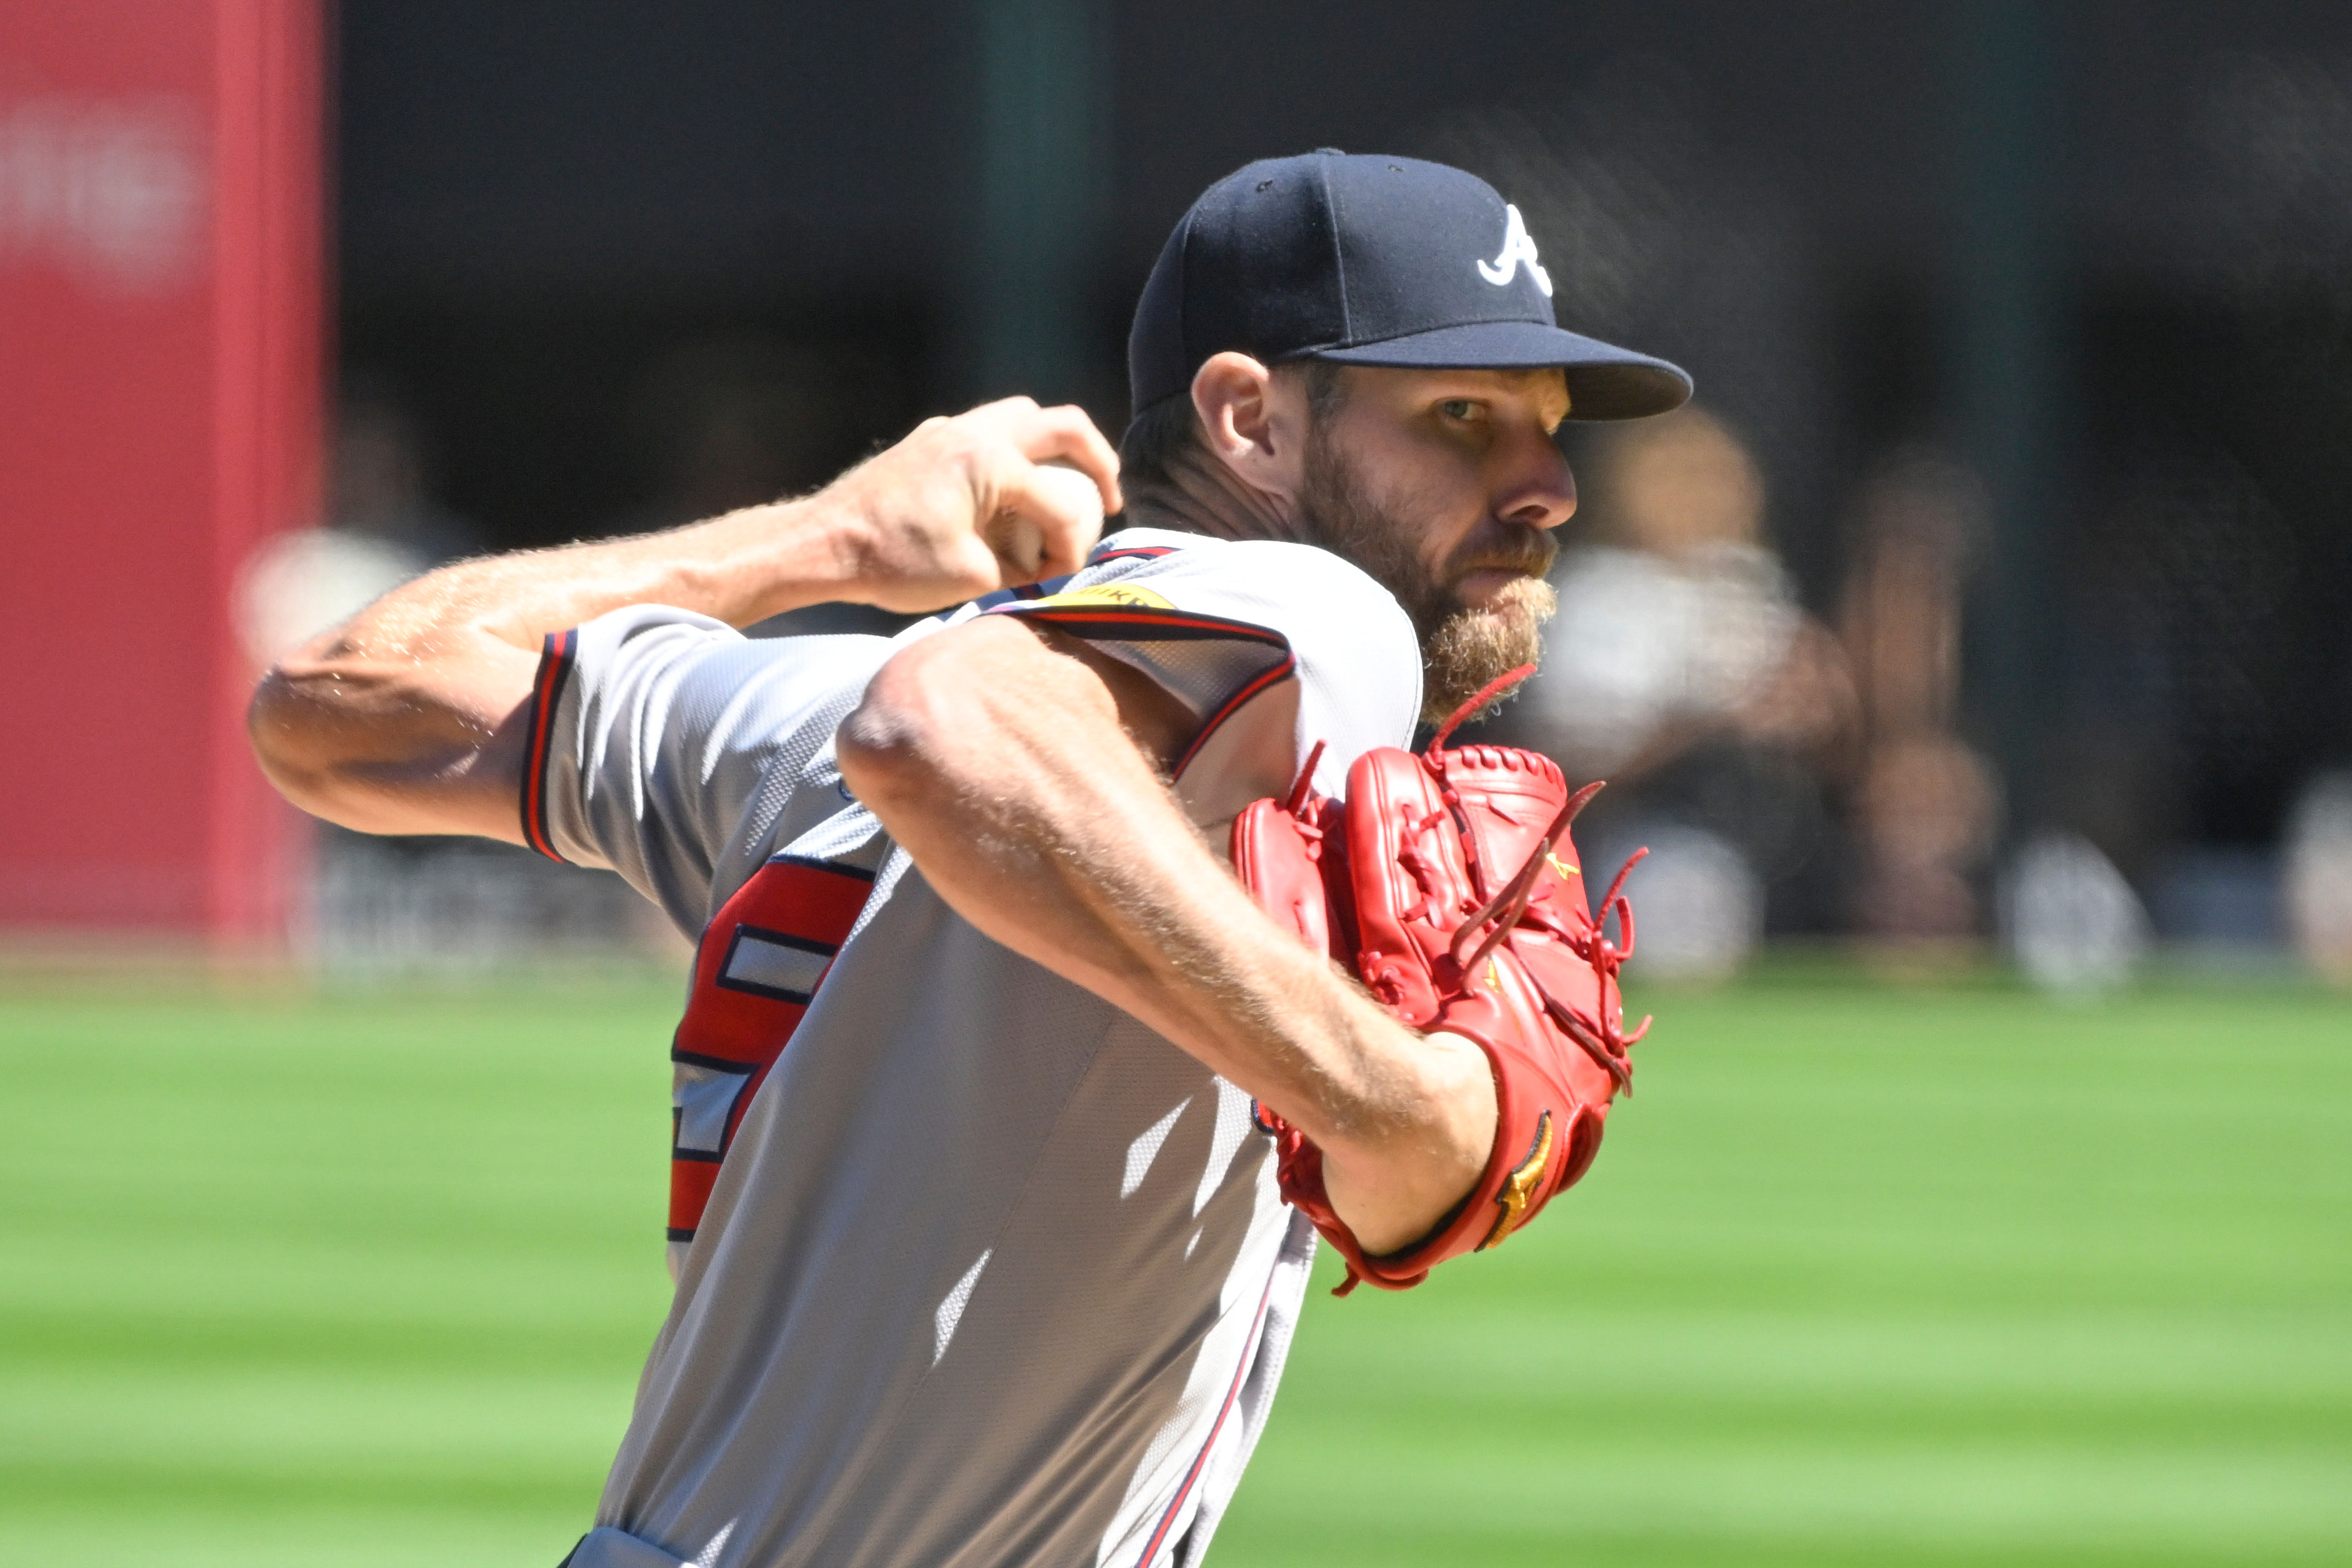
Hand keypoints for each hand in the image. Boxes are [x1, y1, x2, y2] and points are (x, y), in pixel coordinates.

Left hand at [823, 397, 1122, 612]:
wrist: (823, 543)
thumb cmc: (891, 561)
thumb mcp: (971, 576)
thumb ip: (1019, 566)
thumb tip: (1038, 564)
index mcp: (992, 462)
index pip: (1061, 502)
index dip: (1074, 544)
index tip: (1062, 577)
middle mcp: (975, 432)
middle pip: (1063, 426)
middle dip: (1097, 461)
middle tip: (1109, 498)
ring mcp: (949, 430)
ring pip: (1024, 418)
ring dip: (1055, 449)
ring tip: (1065, 487)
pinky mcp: (928, 442)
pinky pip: (988, 431)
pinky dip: (1015, 455)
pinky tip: (1009, 493)